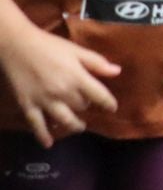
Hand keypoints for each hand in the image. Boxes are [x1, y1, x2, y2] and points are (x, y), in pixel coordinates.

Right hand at [0, 26, 119, 147]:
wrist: (17, 46)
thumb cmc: (49, 46)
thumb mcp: (76, 50)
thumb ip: (97, 62)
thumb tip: (117, 72)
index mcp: (77, 77)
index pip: (100, 96)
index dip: (108, 103)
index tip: (112, 108)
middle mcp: (63, 92)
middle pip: (81, 107)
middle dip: (86, 107)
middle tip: (86, 106)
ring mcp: (44, 101)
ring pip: (64, 120)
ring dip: (73, 125)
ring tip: (78, 127)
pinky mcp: (28, 106)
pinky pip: (37, 125)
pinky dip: (43, 135)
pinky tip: (48, 144)